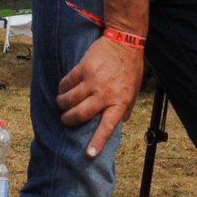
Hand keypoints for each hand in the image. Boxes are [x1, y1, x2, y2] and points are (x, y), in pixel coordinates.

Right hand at [56, 35, 144, 157]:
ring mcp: (93, 81)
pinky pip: (65, 84)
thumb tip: (118, 124)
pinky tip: (64, 88)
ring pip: (68, 100)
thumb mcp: (134, 90)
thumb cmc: (130, 68)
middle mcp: (105, 94)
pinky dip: (62, 88)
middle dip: (68, 120)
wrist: (125, 42)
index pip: (107, 126)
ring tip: (63, 103)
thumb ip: (125, 108)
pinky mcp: (83, 69)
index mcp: (120, 101)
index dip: (97, 141)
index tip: (88, 154)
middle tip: (66, 119)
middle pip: (79, 114)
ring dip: (62, 105)